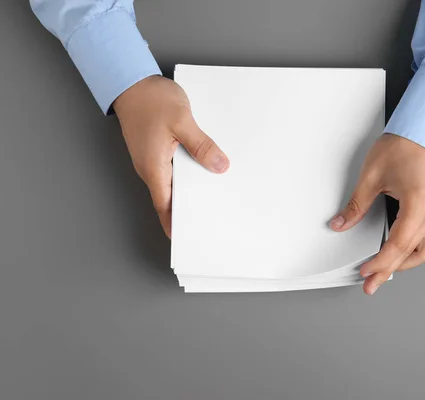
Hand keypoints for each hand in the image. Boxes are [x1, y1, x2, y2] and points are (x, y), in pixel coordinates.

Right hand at [113, 75, 229, 237]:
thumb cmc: (151, 100)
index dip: (176, 224)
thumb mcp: (182, 122)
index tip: (187, 238)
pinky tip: (204, 167)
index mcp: (154, 168)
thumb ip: (201, 146)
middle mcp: (150, 167)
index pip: (165, 206)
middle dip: (189, 209)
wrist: (131, 80)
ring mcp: (152, 158)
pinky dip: (188, 172)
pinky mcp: (156, 148)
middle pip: (171, 197)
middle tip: (210, 219)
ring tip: (214, 196)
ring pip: (173, 182)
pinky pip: (173, 167)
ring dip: (190, 189)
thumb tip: (219, 166)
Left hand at [330, 134, 424, 294]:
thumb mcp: (372, 176)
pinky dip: (413, 249)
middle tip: (373, 283)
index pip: (398, 244)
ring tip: (385, 271)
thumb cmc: (402, 146)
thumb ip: (356, 205)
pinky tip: (399, 252)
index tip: (366, 271)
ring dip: (405, 263)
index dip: (380, 261)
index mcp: (418, 203)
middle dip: (390, 270)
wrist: (422, 129)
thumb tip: (341, 223)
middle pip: (413, 252)